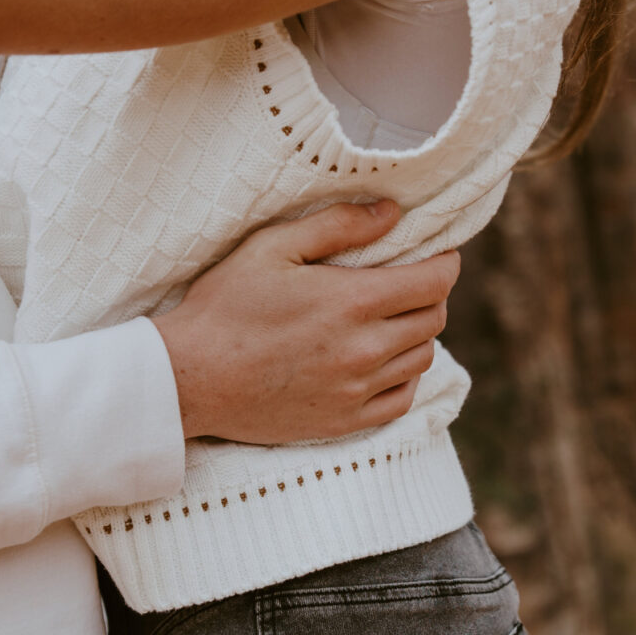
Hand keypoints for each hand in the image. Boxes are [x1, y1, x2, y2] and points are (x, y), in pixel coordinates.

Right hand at [153, 200, 459, 443]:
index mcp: (352, 302)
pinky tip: (382, 363)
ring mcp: (357, 390)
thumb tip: (392, 213)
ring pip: (422, 358)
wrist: (191, 380)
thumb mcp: (271, 247)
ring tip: (391, 321)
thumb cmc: (224, 308)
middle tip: (406, 284)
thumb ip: (337, 225)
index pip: (435, 282)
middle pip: (433, 319)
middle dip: (429, 295)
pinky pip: (402, 399)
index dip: (444, 263)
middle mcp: (365, 350)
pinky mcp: (345, 421)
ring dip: (416, 335)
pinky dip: (404, 377)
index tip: (436, 255)